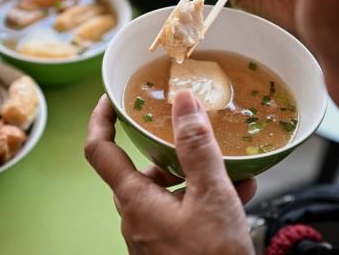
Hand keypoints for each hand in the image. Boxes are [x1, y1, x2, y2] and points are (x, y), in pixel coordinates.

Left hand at [85, 92, 255, 254]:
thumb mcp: (210, 197)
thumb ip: (196, 148)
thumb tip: (183, 103)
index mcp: (135, 201)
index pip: (100, 150)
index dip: (101, 119)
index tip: (110, 98)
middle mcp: (137, 217)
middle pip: (142, 169)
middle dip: (167, 149)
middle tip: (188, 132)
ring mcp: (152, 233)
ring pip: (168, 191)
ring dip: (196, 175)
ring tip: (232, 168)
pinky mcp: (169, 245)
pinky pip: (181, 211)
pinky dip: (203, 198)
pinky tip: (237, 194)